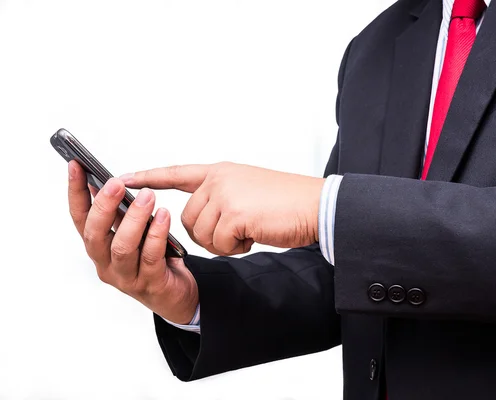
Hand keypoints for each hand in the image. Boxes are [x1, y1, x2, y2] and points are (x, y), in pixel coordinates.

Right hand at [67, 161, 197, 323]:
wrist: (175, 293)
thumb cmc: (154, 258)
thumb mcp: (133, 233)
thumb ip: (120, 214)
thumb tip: (109, 182)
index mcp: (99, 247)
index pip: (80, 218)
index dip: (76, 192)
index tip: (76, 166)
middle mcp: (106, 263)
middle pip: (94, 234)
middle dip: (103, 206)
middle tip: (116, 183)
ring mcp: (127, 277)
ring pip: (122, 247)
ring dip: (134, 218)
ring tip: (148, 196)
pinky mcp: (150, 284)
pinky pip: (151, 257)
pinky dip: (157, 234)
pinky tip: (165, 216)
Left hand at [120, 162, 325, 255]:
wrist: (316, 206)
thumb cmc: (286, 203)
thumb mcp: (247, 191)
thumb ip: (221, 197)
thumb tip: (203, 219)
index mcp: (220, 172)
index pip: (177, 173)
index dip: (149, 177)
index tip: (124, 178)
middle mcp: (218, 179)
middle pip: (188, 219)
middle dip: (211, 233)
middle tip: (241, 229)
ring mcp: (224, 194)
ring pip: (201, 233)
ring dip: (225, 242)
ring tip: (251, 229)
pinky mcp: (233, 213)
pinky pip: (218, 243)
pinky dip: (237, 247)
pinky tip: (255, 234)